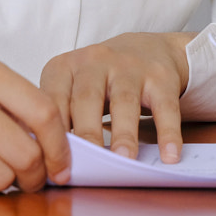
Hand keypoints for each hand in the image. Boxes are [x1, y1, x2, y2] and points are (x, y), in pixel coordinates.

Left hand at [40, 31, 192, 162]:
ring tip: (125, 161)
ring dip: (124, 133)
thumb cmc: (100, 80)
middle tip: (88, 164)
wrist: (148, 48)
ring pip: (125, 102)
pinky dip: (168, 132)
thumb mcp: (71, 87)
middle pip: (88, 98)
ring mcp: (131, 67)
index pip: (53, 100)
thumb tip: (46, 161)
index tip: (55, 167)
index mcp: (66, 67)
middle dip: (88, 133)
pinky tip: (169, 156)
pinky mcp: (160, 77)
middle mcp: (96, 61)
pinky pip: (165, 106)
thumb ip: (59, 117)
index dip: (52, 134)